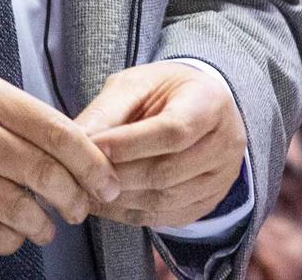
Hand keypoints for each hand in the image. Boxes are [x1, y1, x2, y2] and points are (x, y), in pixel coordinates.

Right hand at [0, 71, 120, 254]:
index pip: (58, 131)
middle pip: (48, 174)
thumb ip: (8, 112)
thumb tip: (65, 144)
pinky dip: (10, 240)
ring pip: (24, 211)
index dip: (92, 162)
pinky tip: (10, 233)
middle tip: (79, 208)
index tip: (107, 180)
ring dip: (43, 225)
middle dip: (75, 199)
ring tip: (43, 225)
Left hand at [74, 62, 245, 229]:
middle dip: (119, 174)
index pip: (174, 131)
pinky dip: (131, 213)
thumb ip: (108, 110)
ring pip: (167, 199)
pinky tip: (105, 204)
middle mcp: (225, 145)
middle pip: (168, 170)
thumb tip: (76, 138)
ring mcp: (221, 179)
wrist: (196, 106)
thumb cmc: (162, 91)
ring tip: (85, 189)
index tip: (94, 146)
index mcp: (209, 103)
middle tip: (80, 173)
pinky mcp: (209, 202)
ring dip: (120, 198)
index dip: (131, 143)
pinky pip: (168, 216)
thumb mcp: (135, 84)